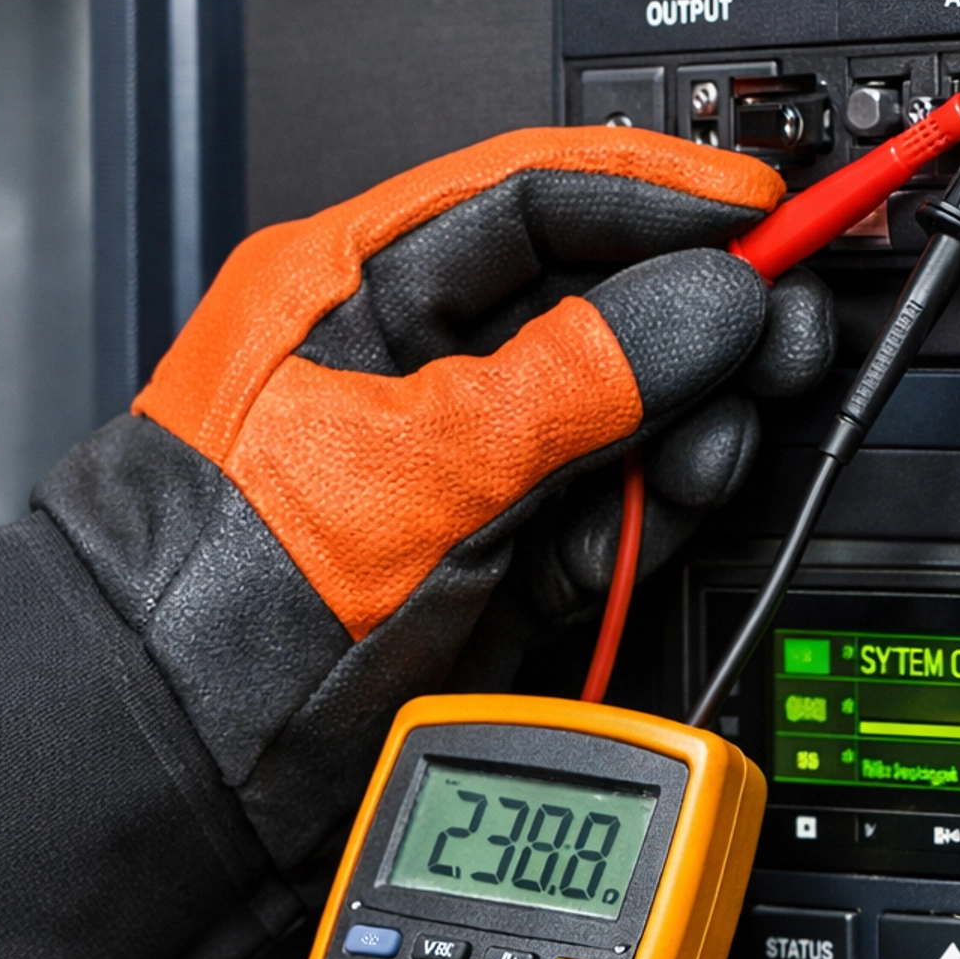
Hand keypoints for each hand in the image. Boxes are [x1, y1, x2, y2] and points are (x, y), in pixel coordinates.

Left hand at [0, 128, 829, 958]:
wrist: (175, 760)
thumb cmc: (229, 593)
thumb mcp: (426, 462)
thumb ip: (581, 377)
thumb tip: (709, 303)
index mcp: (355, 289)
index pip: (533, 198)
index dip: (657, 198)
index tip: (760, 215)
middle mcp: (408, 369)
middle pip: (591, 309)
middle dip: (694, 322)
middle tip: (784, 332)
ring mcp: (451, 471)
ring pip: (608, 421)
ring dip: (681, 428)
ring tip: (721, 443)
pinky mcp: (483, 564)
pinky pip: (597, 519)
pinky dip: (646, 518)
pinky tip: (675, 508)